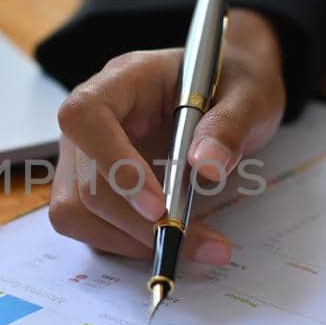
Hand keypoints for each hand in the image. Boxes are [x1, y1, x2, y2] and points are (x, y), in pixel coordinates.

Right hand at [48, 7, 286, 263]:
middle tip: (188, 241)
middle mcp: (92, 116)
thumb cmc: (232, 84)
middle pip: (83, 179)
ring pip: (77, 210)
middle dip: (134, 222)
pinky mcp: (92, 183)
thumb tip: (208, 167)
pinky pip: (91, 225)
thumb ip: (231, 125)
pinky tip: (169, 240)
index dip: (112, 163)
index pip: (86, 116)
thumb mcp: (248, 94)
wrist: (228, 92)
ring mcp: (86, 152)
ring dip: (128, 239)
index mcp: (123, 79)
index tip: (157, 205)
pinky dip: (128, 243)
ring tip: (187, 245)